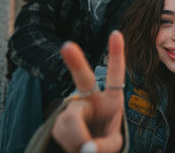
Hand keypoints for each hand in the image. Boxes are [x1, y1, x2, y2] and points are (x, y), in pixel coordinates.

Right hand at [52, 32, 125, 152]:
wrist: (87, 149)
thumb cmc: (104, 139)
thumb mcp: (113, 145)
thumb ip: (103, 146)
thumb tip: (86, 149)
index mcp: (111, 99)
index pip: (115, 75)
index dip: (116, 54)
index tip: (116, 33)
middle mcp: (90, 97)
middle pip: (83, 78)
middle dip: (75, 61)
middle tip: (67, 46)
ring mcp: (72, 108)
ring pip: (70, 120)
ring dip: (78, 139)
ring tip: (85, 149)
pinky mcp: (58, 120)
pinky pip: (61, 132)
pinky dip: (71, 145)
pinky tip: (75, 148)